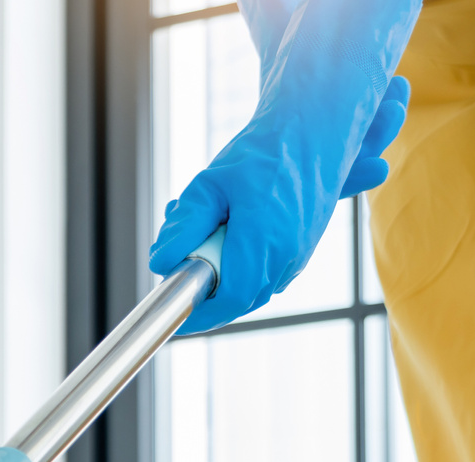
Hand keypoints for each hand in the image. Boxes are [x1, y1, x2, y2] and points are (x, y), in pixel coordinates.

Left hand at [151, 0, 420, 332]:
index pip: (229, 299)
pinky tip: (227, 231)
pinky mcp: (301, 252)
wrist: (313, 133)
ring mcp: (298, 257)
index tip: (177, 315)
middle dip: (205, 289)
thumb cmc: (263, 153)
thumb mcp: (211, 184)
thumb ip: (185, 226)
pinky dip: (241, 265)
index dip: (200, 313)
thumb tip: (160, 263)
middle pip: (238, 299)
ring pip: (251, 288)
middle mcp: (286, 256)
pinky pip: (266, 275)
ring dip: (222, 274)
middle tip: (179, 261)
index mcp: (264, 242)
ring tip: (204, 231)